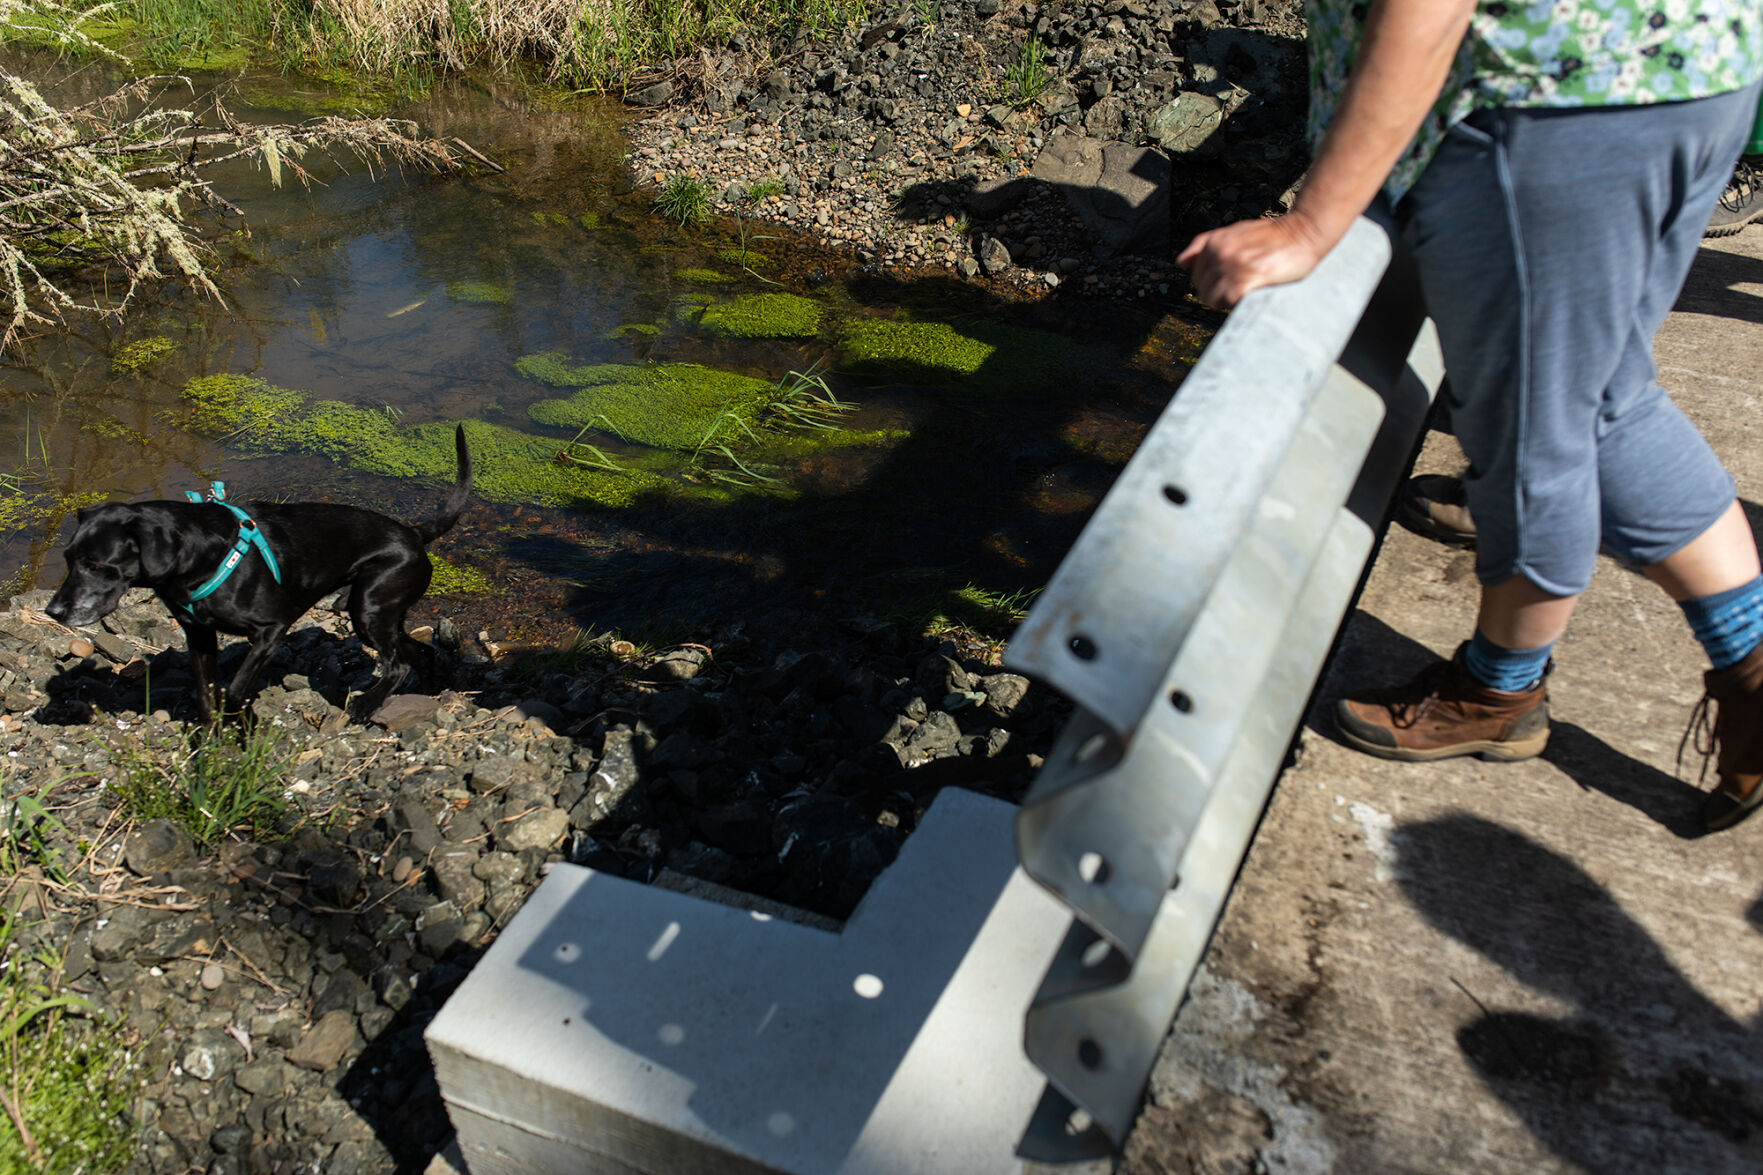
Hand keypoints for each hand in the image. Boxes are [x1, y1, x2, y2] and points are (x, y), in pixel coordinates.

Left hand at [1176, 213, 1329, 309]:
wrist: (1303, 232)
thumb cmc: (1270, 236)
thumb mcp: (1234, 231)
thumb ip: (1205, 244)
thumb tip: (1180, 262)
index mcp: (1214, 242)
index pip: (1196, 277)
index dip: (1211, 283)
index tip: (1231, 280)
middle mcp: (1220, 253)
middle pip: (1202, 290)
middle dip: (1217, 294)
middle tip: (1240, 288)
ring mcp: (1234, 266)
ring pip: (1212, 299)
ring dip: (1226, 302)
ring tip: (1245, 292)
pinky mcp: (1249, 279)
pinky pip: (1228, 301)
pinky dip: (1236, 303)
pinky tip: (1251, 295)